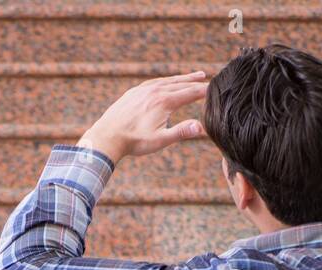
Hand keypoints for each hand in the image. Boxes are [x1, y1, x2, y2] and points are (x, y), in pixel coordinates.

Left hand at [77, 72, 207, 164]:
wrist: (108, 136)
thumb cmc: (135, 141)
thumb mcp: (160, 140)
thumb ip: (181, 132)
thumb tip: (201, 127)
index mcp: (164, 101)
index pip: (189, 93)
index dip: (202, 91)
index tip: (214, 89)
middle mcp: (155, 91)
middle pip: (180, 84)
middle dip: (195, 81)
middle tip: (207, 78)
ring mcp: (143, 90)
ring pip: (167, 80)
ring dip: (181, 78)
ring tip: (193, 76)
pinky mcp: (134, 92)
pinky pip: (154, 82)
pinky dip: (165, 80)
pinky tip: (167, 82)